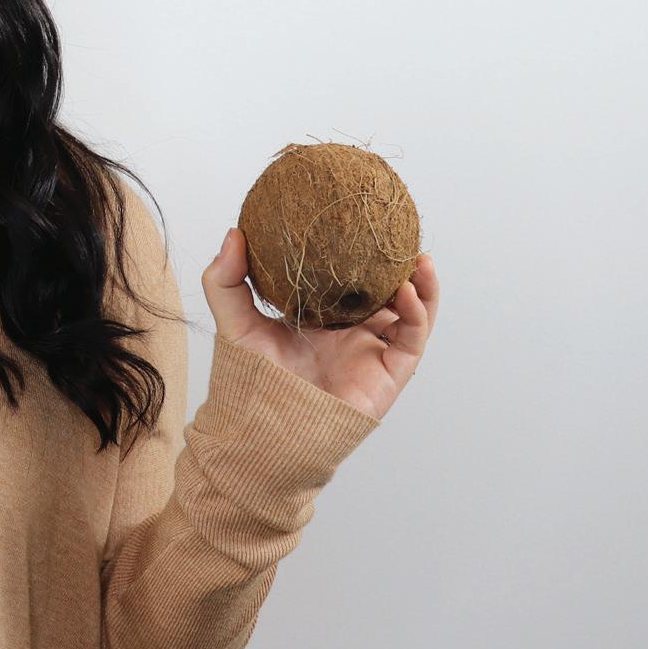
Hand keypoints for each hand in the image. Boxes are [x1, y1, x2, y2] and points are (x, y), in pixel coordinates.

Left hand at [199, 228, 438, 420]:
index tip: (362, 218)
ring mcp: (373, 352)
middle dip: (399, 264)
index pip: (349, 279)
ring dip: (420, 284)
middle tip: (399, 231)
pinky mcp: (389, 373)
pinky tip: (407, 290)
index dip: (360, 253)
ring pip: (410, 312)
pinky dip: (417, 313)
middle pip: (387, 291)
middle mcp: (353, 332)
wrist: (265, 429)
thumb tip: (234, 232)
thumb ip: (227, 280)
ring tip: (418, 257)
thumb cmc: (251, 380)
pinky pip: (412, 338)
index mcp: (323, 316)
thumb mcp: (235, 321)